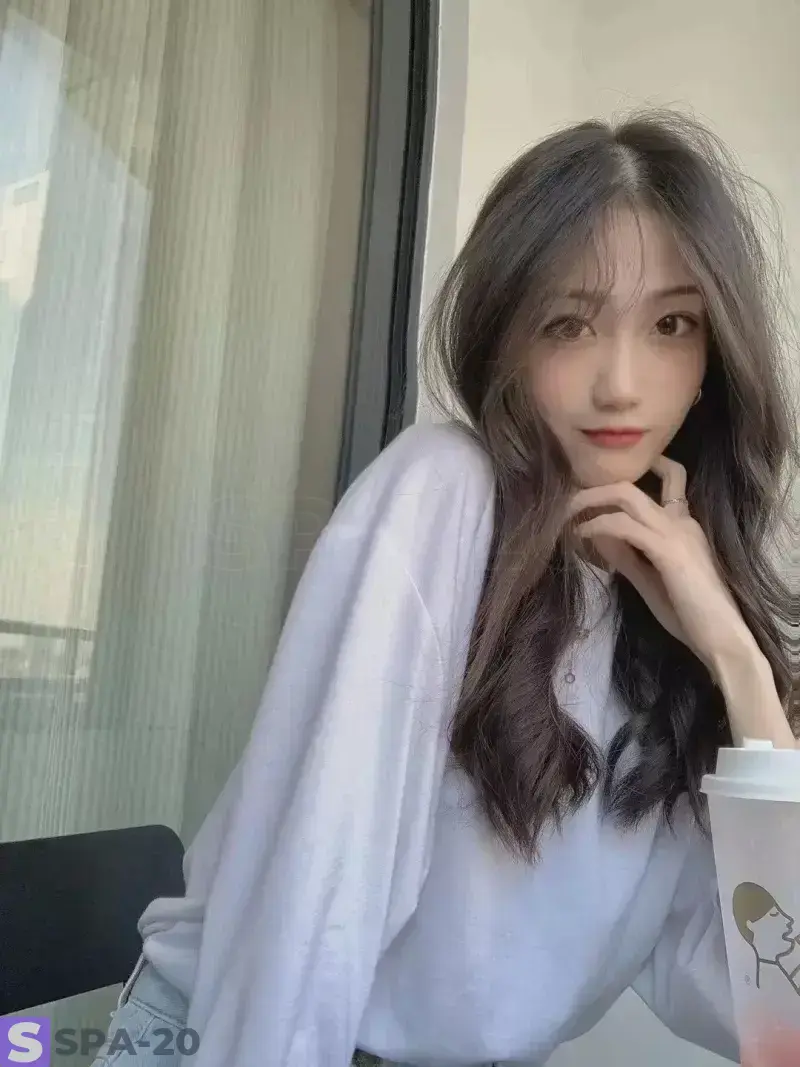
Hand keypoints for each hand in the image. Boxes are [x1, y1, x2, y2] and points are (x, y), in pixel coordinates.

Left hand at [566, 456, 752, 678]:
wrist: (723, 639)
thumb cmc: (691, 615)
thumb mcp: (649, 580)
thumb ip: (627, 557)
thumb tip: (600, 538)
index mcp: (682, 525)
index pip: (667, 478)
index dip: (633, 474)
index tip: (595, 486)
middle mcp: (680, 520)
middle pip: (632, 484)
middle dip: (594, 487)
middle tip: (567, 500)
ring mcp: (675, 532)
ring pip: (626, 495)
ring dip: (589, 500)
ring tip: (564, 514)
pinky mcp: (668, 550)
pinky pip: (623, 526)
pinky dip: (597, 525)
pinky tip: (580, 535)